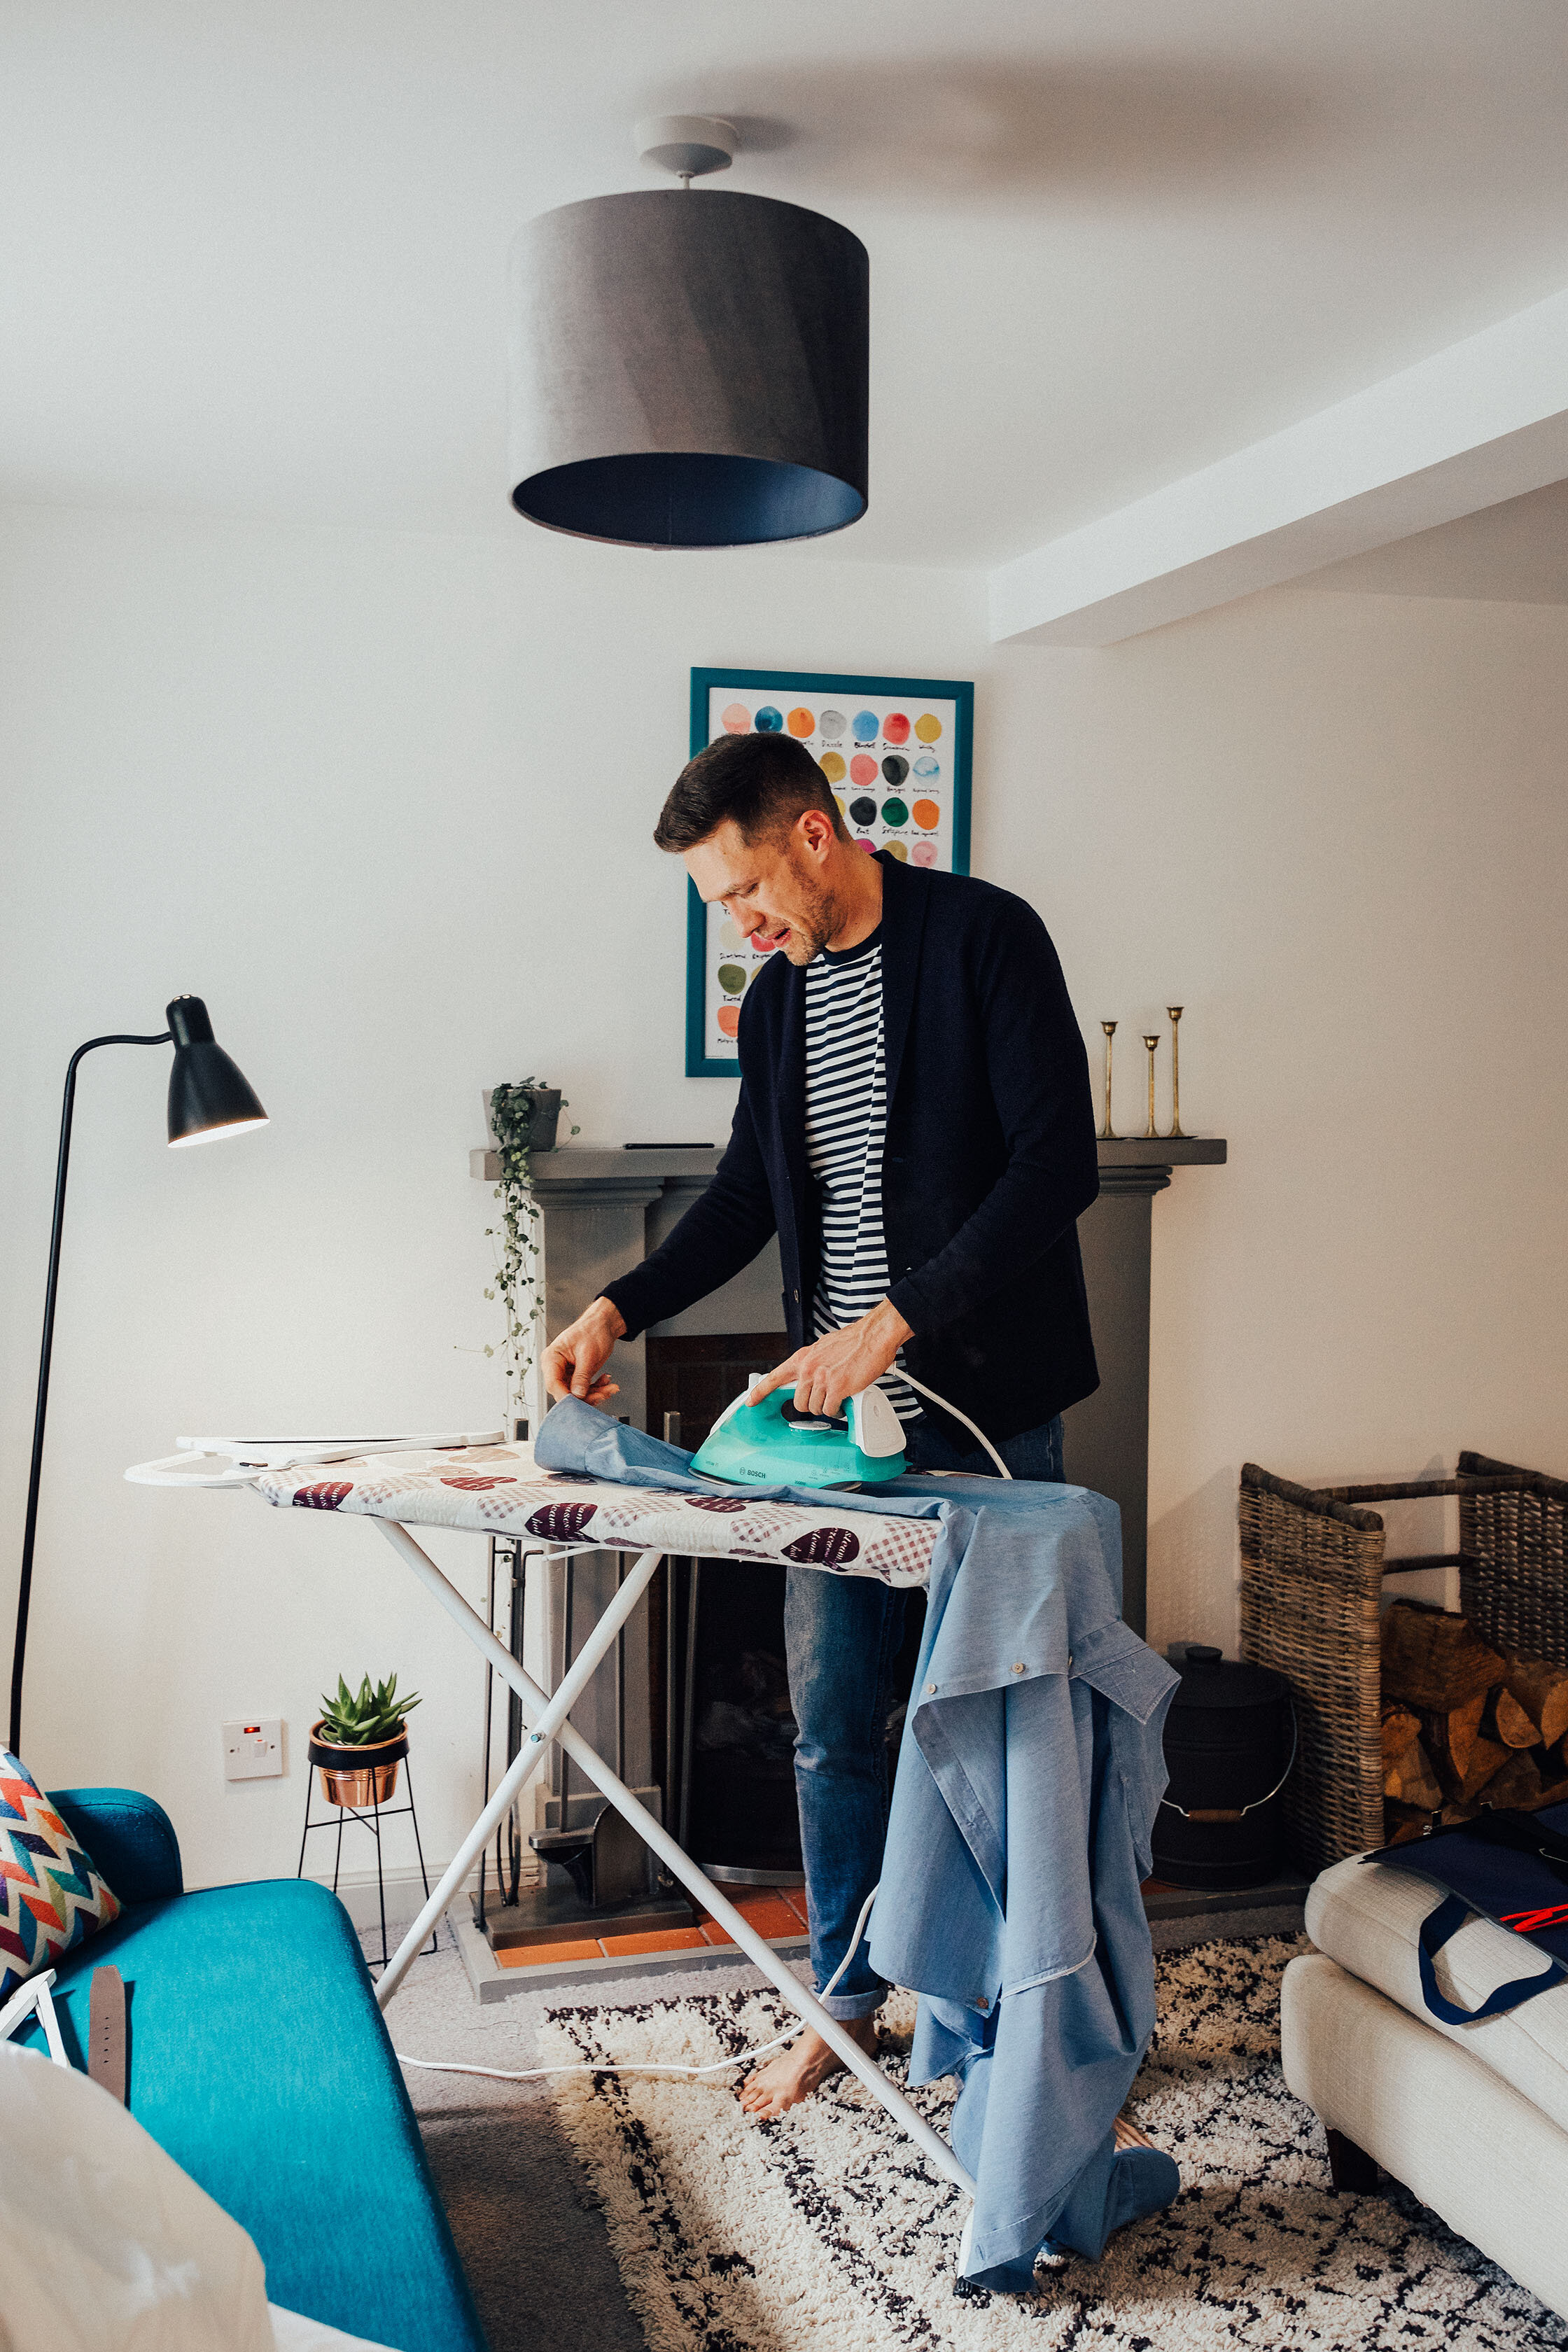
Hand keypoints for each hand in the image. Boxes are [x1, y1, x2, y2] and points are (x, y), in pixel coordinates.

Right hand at [542, 1297, 626, 1405]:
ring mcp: (566, 1372)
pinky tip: (606, 1381)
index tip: (580, 1404)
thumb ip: (581, 1376)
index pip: (553, 1384)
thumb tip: (577, 1395)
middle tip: (603, 1394)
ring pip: (576, 1393)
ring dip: (595, 1393)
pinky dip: (597, 1388)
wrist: (603, 1324)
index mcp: (551, 1358)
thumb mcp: (588, 1355)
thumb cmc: (592, 1331)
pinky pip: (584, 1388)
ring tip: (610, 1387)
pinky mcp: (575, 1376)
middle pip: (565, 1392)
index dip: (566, 1397)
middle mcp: (556, 1367)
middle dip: (586, 1396)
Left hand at [749, 1299, 912, 1419]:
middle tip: (824, 1398)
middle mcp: (809, 1368)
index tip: (751, 1401)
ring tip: (838, 1396)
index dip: (761, 1391)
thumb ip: (815, 1363)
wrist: (873, 1336)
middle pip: (798, 1401)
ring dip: (826, 1407)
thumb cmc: (854, 1341)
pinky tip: (844, 1402)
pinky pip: (830, 1410)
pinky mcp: (837, 1388)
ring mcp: (822, 1379)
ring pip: (815, 1408)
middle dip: (811, 1404)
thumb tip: (813, 1376)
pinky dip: (837, 1410)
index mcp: (803, 1358)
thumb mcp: (825, 1348)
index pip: (775, 1377)